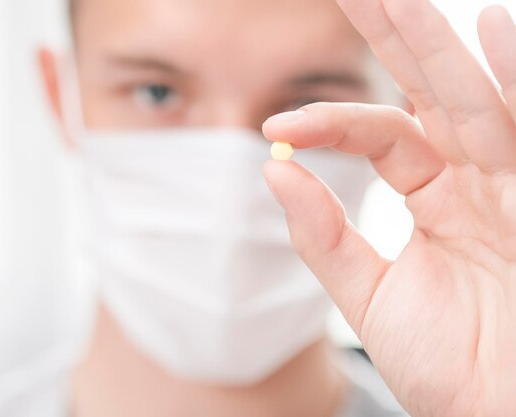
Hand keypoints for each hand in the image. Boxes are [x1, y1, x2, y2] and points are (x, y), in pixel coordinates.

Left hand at [262, 2, 515, 415]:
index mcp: (440, 196)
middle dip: (398, 38)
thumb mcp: (371, 296)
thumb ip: (324, 235)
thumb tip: (273, 167)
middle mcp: (482, 179)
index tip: (279, 126)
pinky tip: (494, 29)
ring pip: (478, 100)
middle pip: (434, 91)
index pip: (382, 131)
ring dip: (444, 46)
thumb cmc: (451, 368)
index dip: (331, 122)